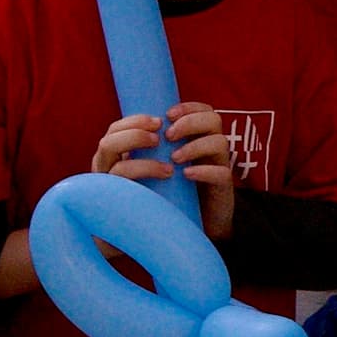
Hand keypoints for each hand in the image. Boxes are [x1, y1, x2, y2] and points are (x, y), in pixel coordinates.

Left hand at [89, 103, 239, 237]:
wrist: (187, 229)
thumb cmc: (165, 195)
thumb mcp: (153, 168)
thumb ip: (143, 151)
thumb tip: (112, 136)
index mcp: (198, 137)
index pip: (201, 109)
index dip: (187, 107)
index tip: (166, 115)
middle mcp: (212, 148)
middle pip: (213, 119)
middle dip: (189, 123)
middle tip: (168, 136)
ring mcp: (219, 167)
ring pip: (220, 142)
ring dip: (194, 146)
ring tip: (174, 158)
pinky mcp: (224, 189)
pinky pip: (222, 173)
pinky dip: (203, 171)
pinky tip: (186, 175)